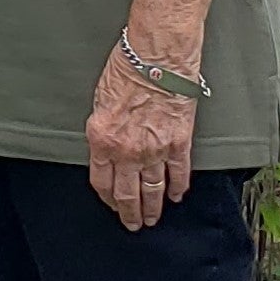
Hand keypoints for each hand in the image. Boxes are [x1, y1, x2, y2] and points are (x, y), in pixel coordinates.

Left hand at [86, 47, 197, 231]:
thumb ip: (104, 131)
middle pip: (128, 193)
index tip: (112, 206)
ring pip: (153, 189)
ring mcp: (155, 149)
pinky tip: (177, 196)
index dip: (108, 199)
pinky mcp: (179, 143)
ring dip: (152, 208)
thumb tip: (107, 148)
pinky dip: (178, 187)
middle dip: (129, 213)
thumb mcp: (100, 101)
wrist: (157, 56)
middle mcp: (127, 151)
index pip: (102, 182)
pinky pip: (179, 173)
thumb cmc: (126, 69)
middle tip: (133, 224)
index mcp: (103, 140)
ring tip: (152, 219)